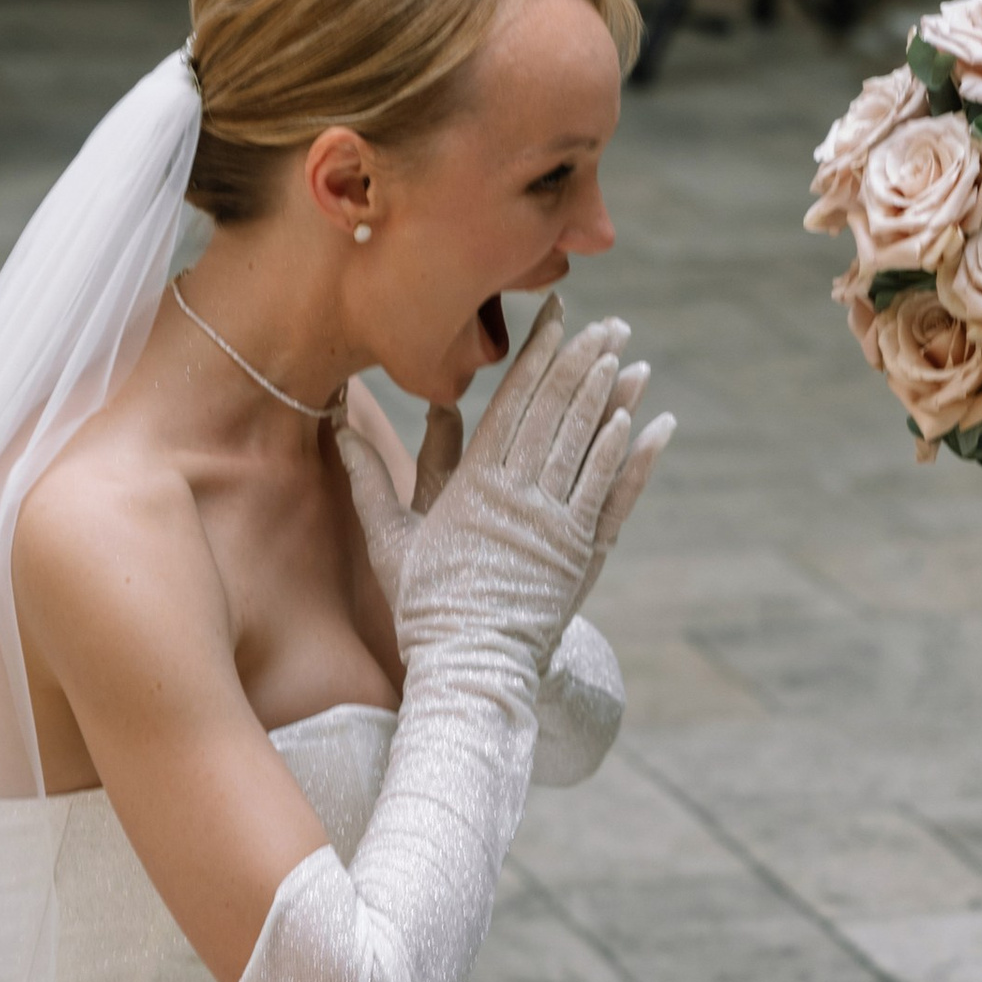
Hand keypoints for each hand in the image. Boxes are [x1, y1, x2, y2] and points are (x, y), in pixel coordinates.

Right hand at [336, 298, 644, 670]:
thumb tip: (338, 429)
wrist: (468, 665)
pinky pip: (607, 492)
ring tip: (626, 355)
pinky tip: (643, 420)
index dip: (536, 355)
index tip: (555, 317)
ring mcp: (554, 523)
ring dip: (609, 395)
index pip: (512, 402)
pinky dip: (627, 455)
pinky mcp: (580, 552)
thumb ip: (368, 479)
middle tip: (607, 323)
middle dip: (581, 361)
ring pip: (586, 443)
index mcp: (473, 484)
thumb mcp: (388, 539)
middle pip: (555, 412)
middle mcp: (518, 495)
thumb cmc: (422, 605)